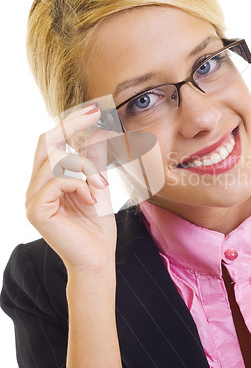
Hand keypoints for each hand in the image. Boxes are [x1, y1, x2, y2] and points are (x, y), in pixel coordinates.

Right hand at [25, 104, 116, 273]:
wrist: (98, 259)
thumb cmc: (98, 226)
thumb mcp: (98, 183)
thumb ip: (93, 159)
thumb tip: (97, 130)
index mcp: (47, 180)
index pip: (51, 142)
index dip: (69, 122)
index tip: (93, 108)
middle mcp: (35, 186)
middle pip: (47, 142)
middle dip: (73, 125)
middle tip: (97, 115)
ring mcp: (33, 198)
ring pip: (57, 160)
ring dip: (86, 168)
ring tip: (101, 185)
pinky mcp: (36, 210)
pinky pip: (58, 180)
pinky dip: (81, 184)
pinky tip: (91, 200)